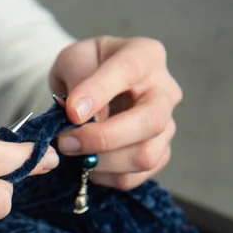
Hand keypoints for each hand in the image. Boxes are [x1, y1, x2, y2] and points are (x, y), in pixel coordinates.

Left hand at [50, 36, 181, 189]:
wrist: (89, 86)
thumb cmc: (84, 68)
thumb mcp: (72, 60)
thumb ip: (77, 78)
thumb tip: (82, 115)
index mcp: (144, 56)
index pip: (128, 71)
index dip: (98, 93)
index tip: (71, 111)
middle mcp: (164, 91)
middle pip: (150, 122)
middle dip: (104, 138)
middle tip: (66, 142)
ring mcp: (166, 126)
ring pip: (146, 155)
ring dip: (102, 161)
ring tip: (72, 152)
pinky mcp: (158, 154)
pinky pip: (135, 176)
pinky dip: (105, 176)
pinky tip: (86, 163)